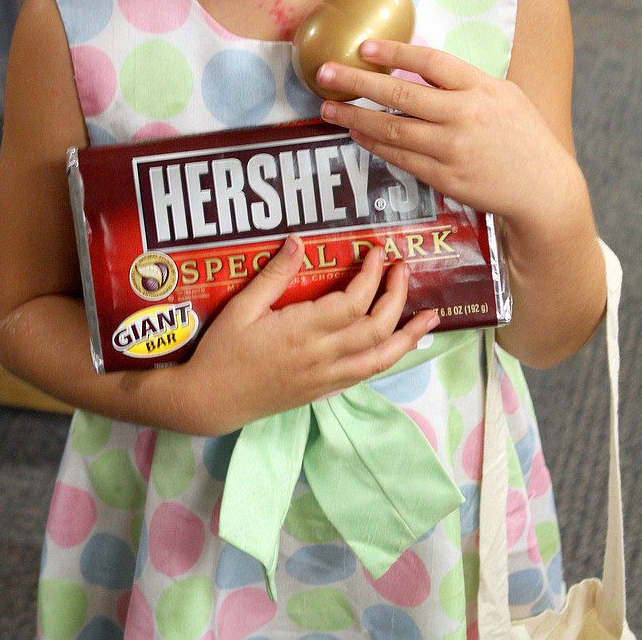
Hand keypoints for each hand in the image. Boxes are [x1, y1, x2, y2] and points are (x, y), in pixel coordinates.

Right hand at [174, 235, 438, 435]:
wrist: (211, 401)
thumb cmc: (221, 351)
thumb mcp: (241, 308)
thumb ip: (273, 275)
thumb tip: (298, 240)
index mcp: (300, 333)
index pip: (352, 303)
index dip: (371, 277)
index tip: (378, 253)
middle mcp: (320, 357)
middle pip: (375, 328)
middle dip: (396, 296)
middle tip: (401, 267)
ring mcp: (325, 378)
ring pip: (380, 358)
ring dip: (408, 335)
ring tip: (430, 316)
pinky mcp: (324, 391)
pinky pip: (367, 373)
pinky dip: (390, 357)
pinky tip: (401, 345)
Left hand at [317, 39, 582, 225]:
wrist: (543, 189)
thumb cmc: (521, 135)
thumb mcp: (502, 94)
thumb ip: (463, 80)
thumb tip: (416, 61)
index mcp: (481, 88)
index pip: (431, 62)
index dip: (395, 50)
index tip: (364, 46)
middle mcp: (465, 115)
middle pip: (401, 93)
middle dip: (357, 82)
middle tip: (326, 73)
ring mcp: (453, 148)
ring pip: (393, 128)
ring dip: (355, 117)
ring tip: (327, 108)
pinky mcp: (446, 177)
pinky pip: (401, 158)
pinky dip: (375, 144)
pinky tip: (357, 134)